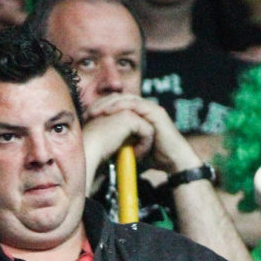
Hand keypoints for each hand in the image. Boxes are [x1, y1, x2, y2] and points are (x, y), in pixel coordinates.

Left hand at [85, 94, 199, 174]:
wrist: (173, 162)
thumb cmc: (153, 157)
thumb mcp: (130, 148)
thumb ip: (119, 142)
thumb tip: (100, 147)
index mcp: (137, 114)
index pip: (115, 104)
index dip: (100, 108)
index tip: (86, 117)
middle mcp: (144, 108)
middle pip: (118, 98)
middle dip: (102, 103)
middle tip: (88, 112)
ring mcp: (150, 108)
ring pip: (126, 99)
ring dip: (109, 104)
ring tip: (96, 112)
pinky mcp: (156, 112)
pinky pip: (136, 105)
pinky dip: (121, 107)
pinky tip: (109, 113)